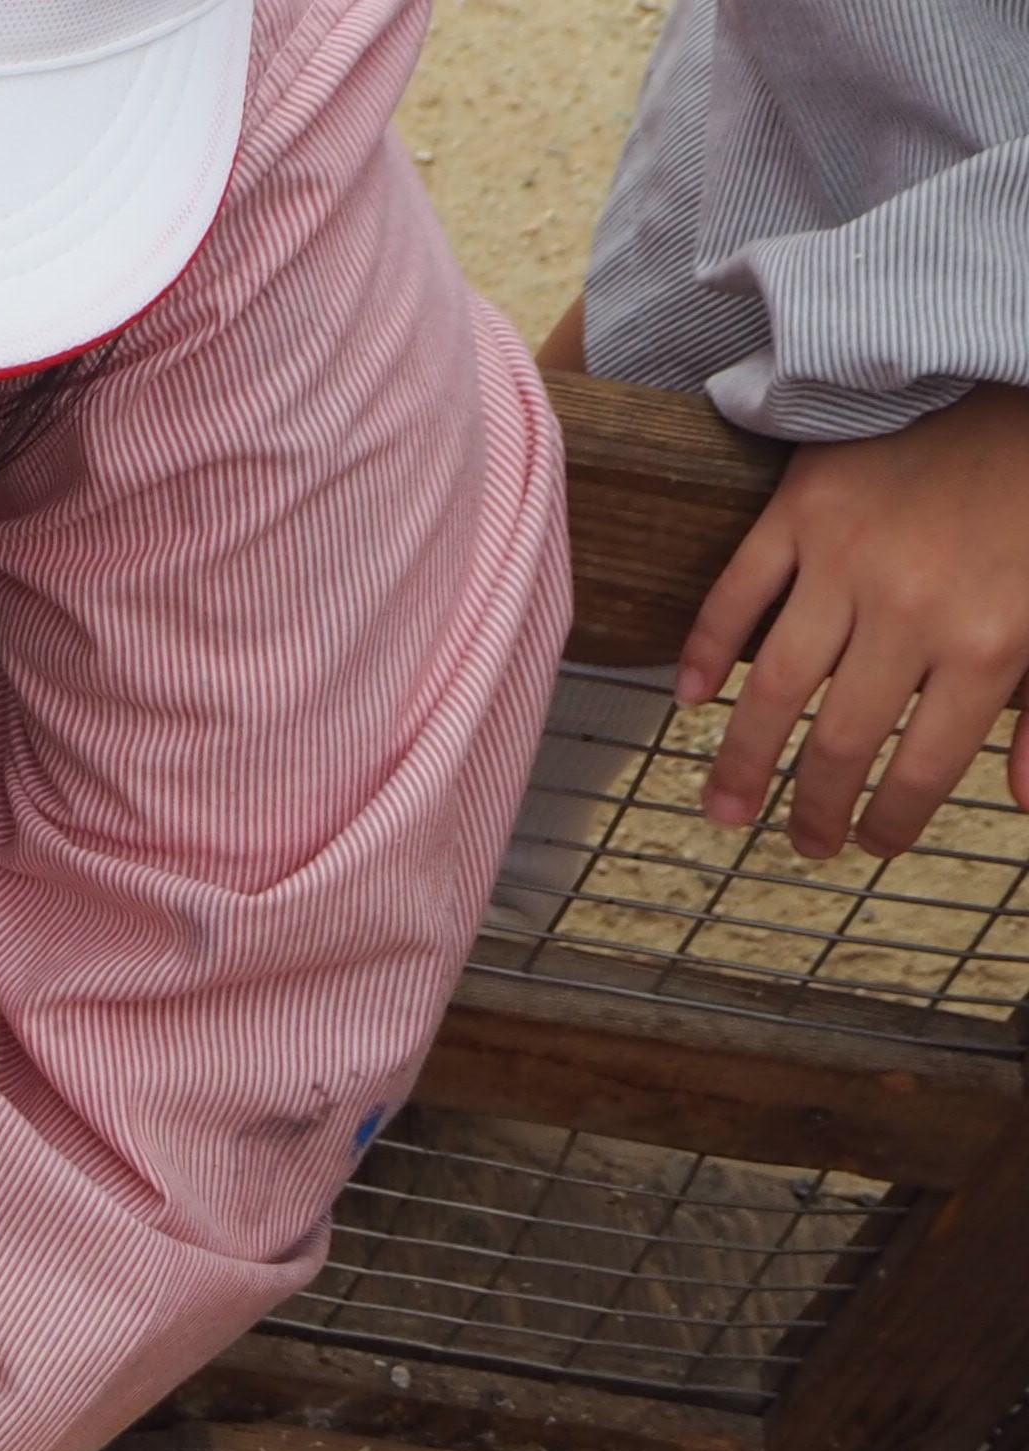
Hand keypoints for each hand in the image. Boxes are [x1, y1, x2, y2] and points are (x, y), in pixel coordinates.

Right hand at [684, 384, 1028, 855]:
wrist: (1026, 368)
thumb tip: (1024, 798)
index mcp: (991, 642)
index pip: (923, 767)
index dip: (892, 823)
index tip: (873, 844)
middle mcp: (910, 611)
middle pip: (840, 742)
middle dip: (817, 811)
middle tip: (806, 843)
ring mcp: (845, 560)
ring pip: (774, 689)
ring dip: (742, 762)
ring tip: (728, 810)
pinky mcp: (801, 511)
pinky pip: (736, 594)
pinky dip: (706, 651)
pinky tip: (691, 700)